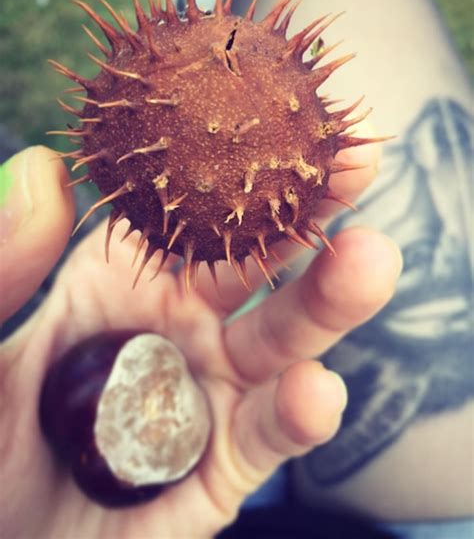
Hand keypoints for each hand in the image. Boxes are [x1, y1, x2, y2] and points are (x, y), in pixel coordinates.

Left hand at [0, 139, 401, 538]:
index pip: (195, 211)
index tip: (287, 111)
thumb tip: (43, 166)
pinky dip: (297, 415)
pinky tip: (315, 391)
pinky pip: (267, 437)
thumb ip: (9, 264)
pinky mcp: (224, 468)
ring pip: (281, 345)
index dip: (238, 161)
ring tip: (371, 264)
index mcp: (128, 282)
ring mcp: (209, 396)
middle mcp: (181, 329)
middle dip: (310, 217)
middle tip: (355, 164)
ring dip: (328, 306)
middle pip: (257, 268)